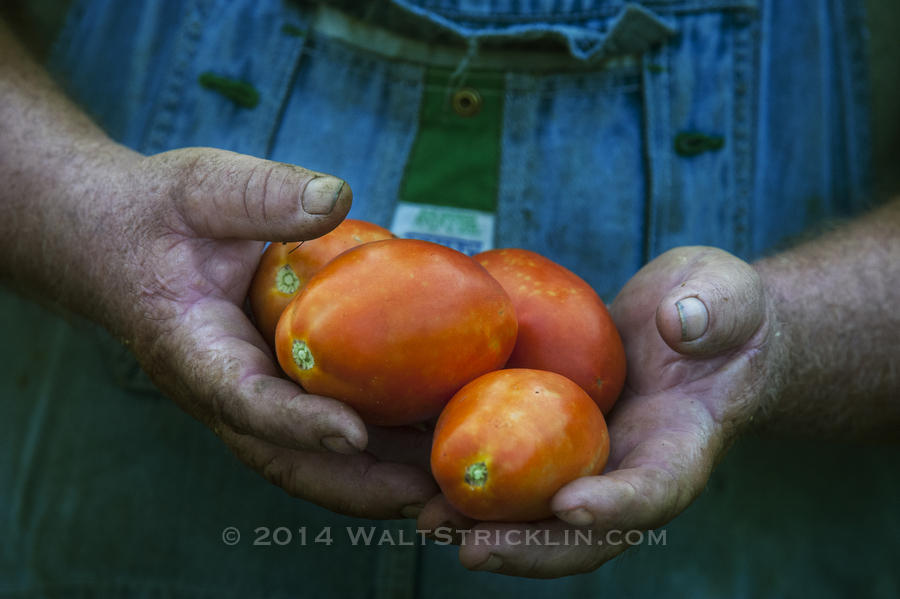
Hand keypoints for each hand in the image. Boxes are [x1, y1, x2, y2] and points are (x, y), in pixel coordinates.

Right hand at [87, 146, 437, 517]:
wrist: (120, 239)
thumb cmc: (158, 211)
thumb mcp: (203, 187)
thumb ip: (262, 195)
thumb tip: (336, 198)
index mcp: (193, 347)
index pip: (243, 398)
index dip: (297, 423)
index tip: (354, 435)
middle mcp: (222, 389)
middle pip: (285, 459)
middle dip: (356, 487)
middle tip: (429, 497)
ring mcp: (250, 394)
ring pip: (310, 458)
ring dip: (376, 479)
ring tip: (446, 484)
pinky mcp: (275, 384)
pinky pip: (323, 426)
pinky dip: (376, 444)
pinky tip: (432, 431)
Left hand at [417, 246, 785, 576]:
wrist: (689, 322)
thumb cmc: (719, 312)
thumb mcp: (727, 300)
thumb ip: (715, 311)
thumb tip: (682, 322)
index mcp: (678, 448)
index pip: (653, 491)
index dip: (614, 507)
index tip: (569, 506)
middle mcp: (624, 469)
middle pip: (577, 530)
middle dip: (526, 545)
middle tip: (468, 545)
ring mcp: (582, 457)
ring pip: (529, 508)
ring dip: (477, 520)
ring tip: (420, 516)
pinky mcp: (546, 433)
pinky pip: (504, 460)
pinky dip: (459, 467)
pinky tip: (409, 461)